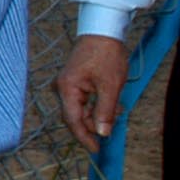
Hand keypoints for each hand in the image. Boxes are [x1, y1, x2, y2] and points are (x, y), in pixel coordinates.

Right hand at [52, 33, 131, 153]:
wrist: (103, 31)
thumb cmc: (106, 55)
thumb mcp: (110, 86)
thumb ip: (104, 111)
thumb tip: (102, 133)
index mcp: (67, 89)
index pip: (73, 120)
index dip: (84, 137)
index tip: (96, 149)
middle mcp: (62, 88)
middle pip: (75, 115)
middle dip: (93, 124)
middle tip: (111, 131)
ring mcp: (67, 83)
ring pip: (81, 108)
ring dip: (97, 113)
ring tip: (117, 111)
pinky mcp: (74, 80)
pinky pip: (83, 99)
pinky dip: (96, 104)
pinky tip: (112, 103)